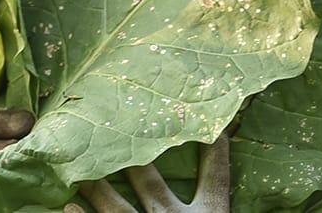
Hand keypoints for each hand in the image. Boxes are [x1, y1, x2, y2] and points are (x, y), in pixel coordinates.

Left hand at [69, 128, 231, 212]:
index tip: (210, 118)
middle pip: (150, 181)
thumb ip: (220, 210)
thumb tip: (257, 177)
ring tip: (75, 163)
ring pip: (116, 207)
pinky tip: (64, 209)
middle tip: (113, 123)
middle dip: (131, 153)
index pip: (215, 175)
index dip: (213, 145)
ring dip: (95, 184)